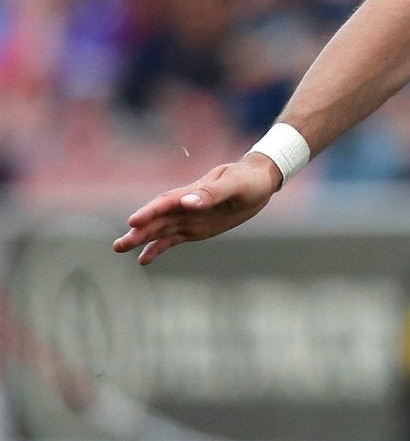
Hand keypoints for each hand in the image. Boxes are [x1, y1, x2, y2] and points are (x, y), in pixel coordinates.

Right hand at [112, 154, 283, 263]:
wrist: (259, 182)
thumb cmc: (248, 180)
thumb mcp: (235, 185)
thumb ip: (212, 194)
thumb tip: (187, 203)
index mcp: (192, 191)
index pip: (166, 202)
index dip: (149, 212)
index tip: (133, 223)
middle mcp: (185, 205)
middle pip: (157, 219)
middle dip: (138, 231)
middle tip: (118, 245)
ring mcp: (188, 218)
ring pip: (160, 230)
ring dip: (141, 240)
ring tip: (120, 249)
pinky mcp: (194, 229)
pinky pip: (172, 239)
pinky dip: (158, 248)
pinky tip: (143, 260)